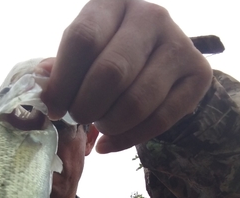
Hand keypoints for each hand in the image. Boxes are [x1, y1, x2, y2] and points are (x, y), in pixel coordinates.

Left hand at [37, 0, 212, 152]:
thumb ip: (63, 67)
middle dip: (86, 107)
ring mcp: (179, 44)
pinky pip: (160, 120)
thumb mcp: (84, 54)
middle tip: (78, 118)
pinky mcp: (199, 75)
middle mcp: (151, 17)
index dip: (63, 82)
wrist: (159, 62)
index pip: (83, 40)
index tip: (54, 108)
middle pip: (111, 73)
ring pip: (136, 101)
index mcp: (113, 4)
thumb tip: (40, 82)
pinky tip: (109, 143)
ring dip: (109, 125)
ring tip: (100, 126)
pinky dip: (128, 140)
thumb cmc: (110, 56)